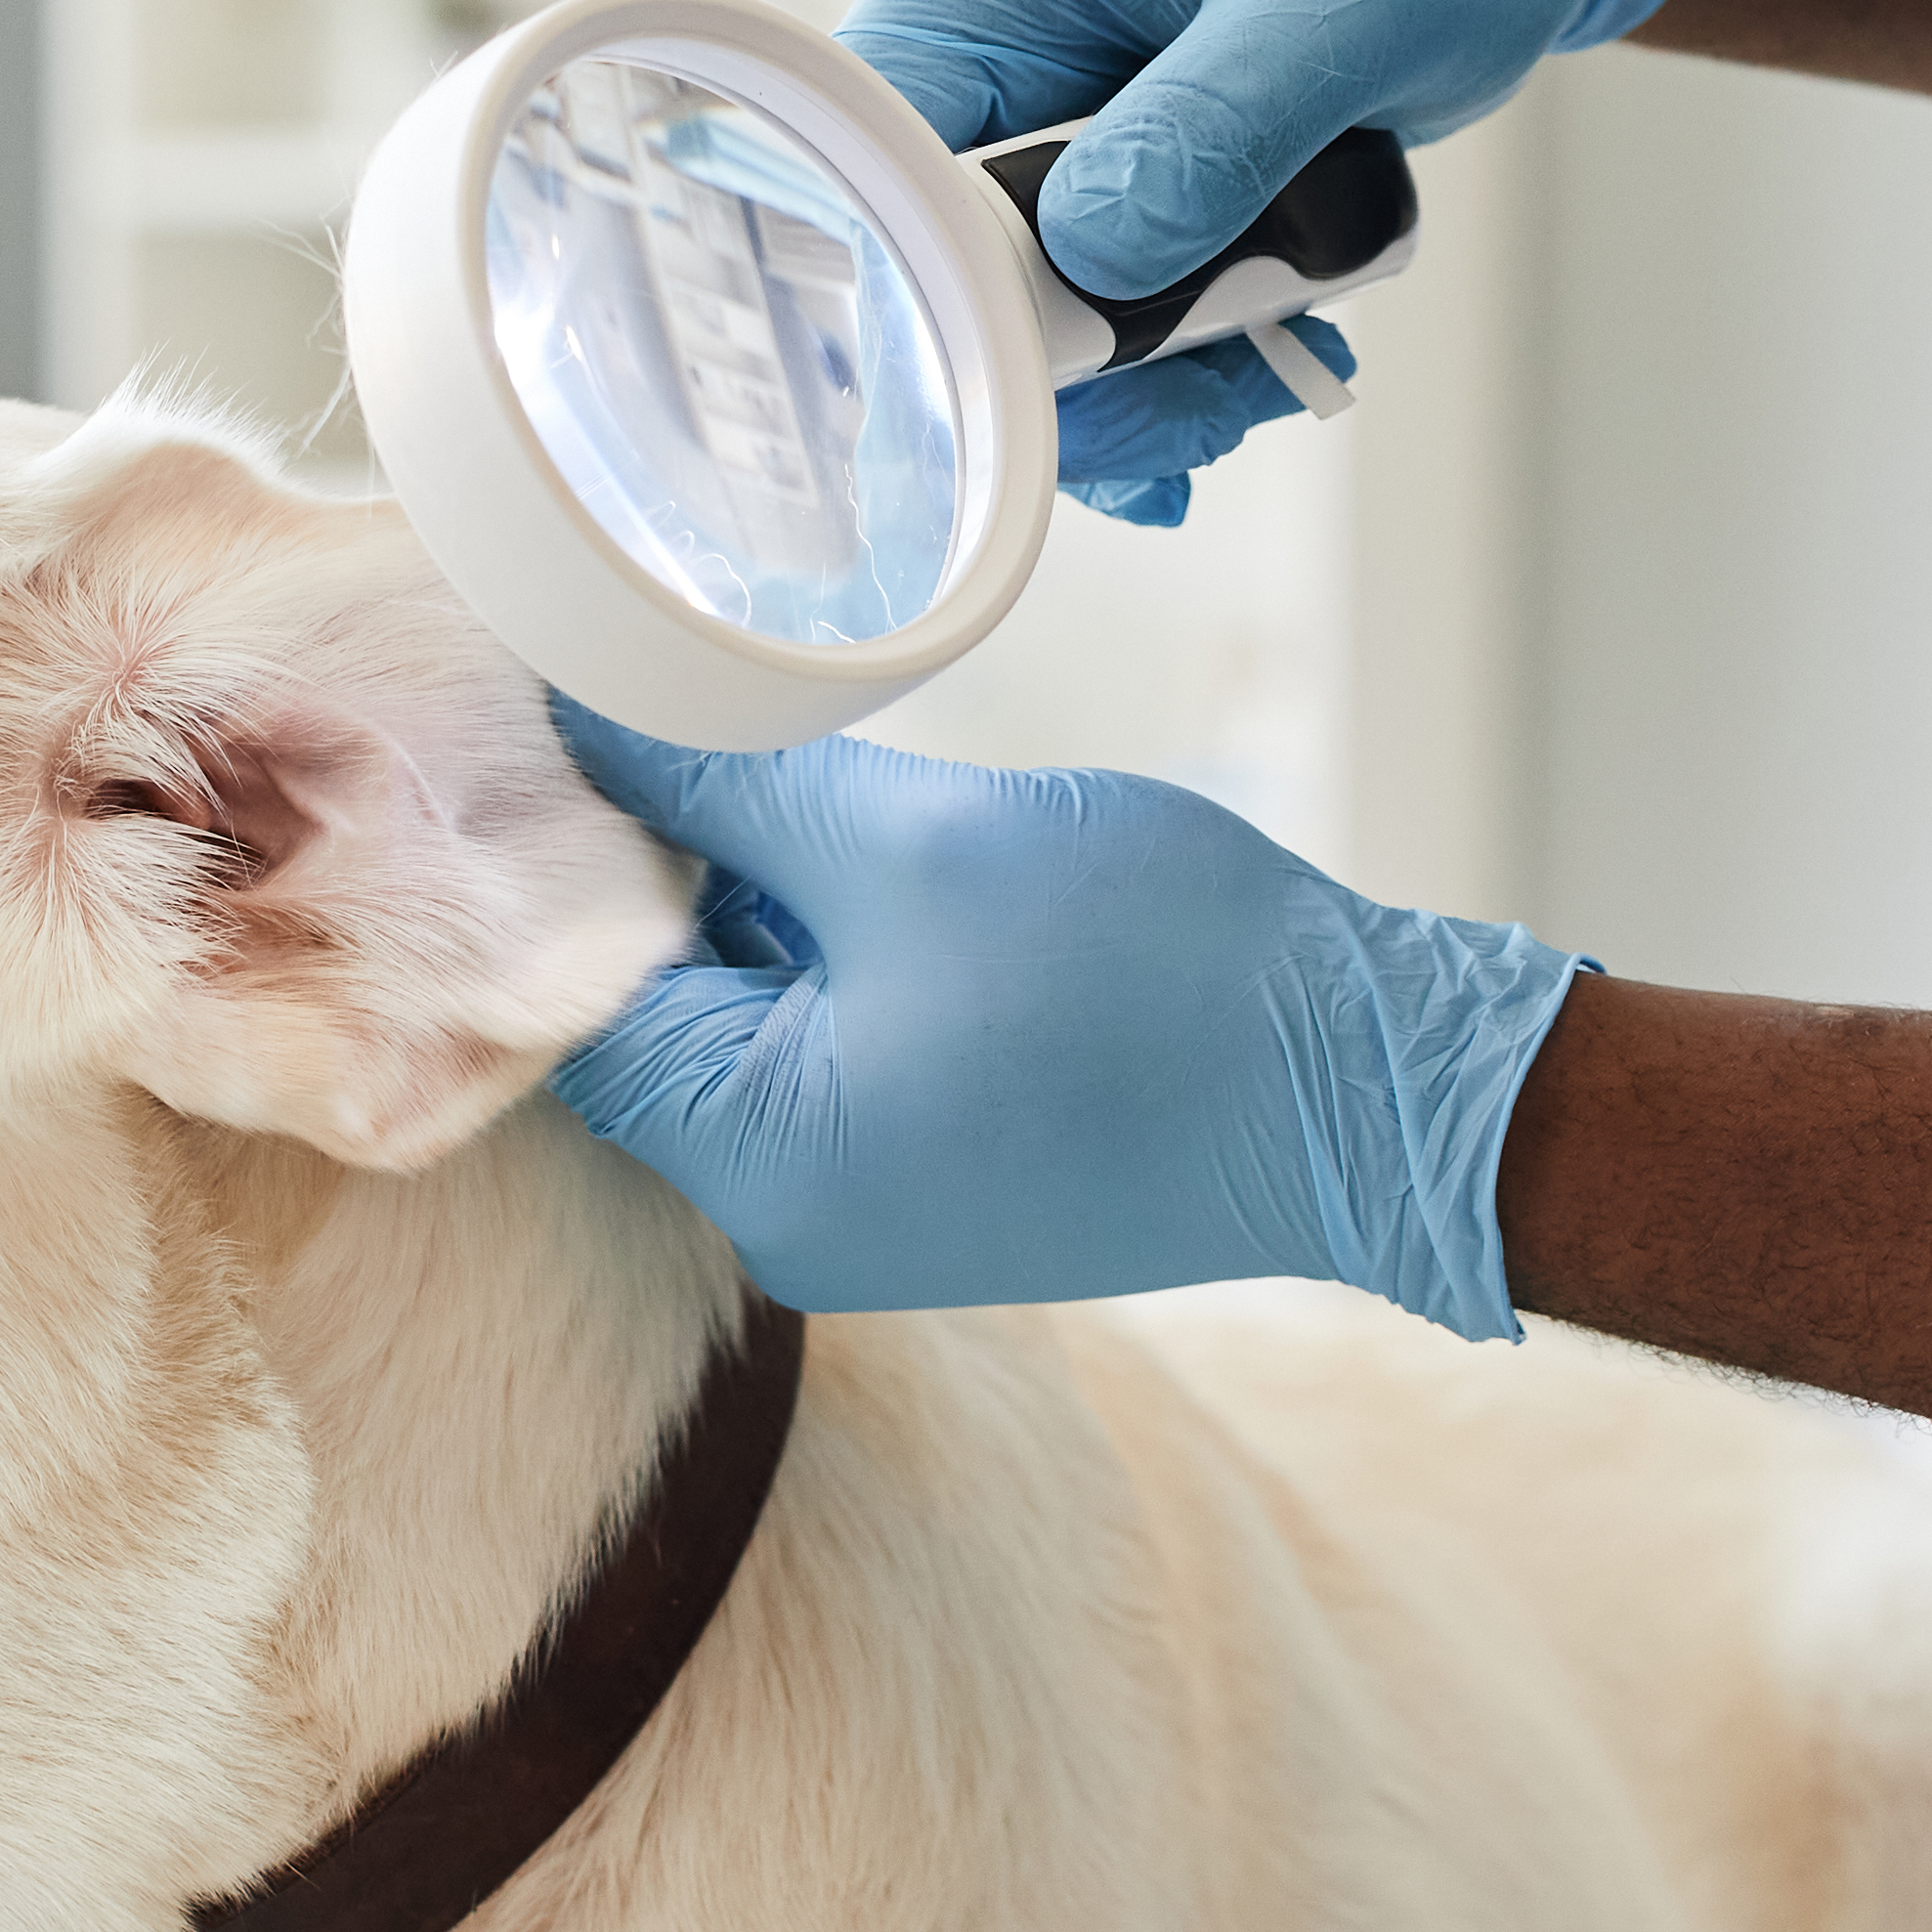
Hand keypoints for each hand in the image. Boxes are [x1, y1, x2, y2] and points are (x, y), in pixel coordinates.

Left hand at [545, 705, 1594, 1340]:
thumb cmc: (1156, 972)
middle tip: (653, 709)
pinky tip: (857, 849)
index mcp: (758, 1163)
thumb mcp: (912, 842)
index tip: (554, 720)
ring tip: (763, 761)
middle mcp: (792, 1222)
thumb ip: (725, 785)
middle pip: (652, 1024)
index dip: (555, 856)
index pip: (570, 1003)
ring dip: (754, 906)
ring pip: (750, 1031)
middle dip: (656, 872)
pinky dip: (832, 957)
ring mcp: (874, 1212)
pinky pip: (835, 1058)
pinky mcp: (946, 1180)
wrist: (1377, 1088)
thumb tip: (583, 722)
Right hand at [847, 0, 1725, 511]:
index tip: (1029, 385)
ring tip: (1269, 387)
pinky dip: (1188, 336)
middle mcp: (1027, 3)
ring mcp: (1087, 73)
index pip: (880, 126)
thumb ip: (1209, 135)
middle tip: (1195, 422)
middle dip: (1067, 351)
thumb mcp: (1351, 0)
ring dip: (1147, 361)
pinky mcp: (1155, 131)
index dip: (920, 272)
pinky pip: (1123, 266)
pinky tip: (1264, 368)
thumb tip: (1090, 271)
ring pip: (1042, 272)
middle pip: (954, 228)